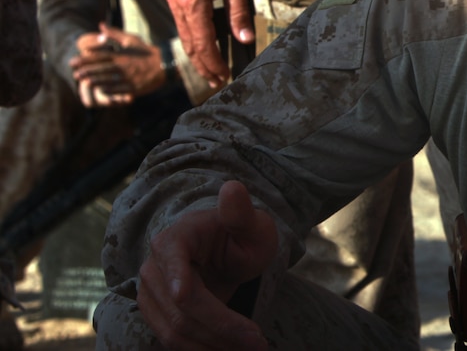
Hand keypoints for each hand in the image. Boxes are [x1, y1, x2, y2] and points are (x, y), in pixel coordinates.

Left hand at [71, 24, 163, 106]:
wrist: (165, 63)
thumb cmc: (146, 51)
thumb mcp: (131, 40)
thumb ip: (114, 34)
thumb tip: (100, 25)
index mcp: (121, 55)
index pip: (100, 57)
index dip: (86, 59)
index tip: (73, 61)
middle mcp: (123, 66)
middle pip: (102, 69)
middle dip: (88, 71)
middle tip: (74, 74)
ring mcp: (129, 77)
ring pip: (109, 80)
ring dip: (96, 81)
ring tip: (84, 82)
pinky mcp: (134, 87)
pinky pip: (120, 89)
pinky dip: (110, 90)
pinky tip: (100, 91)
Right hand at [137, 181, 275, 349]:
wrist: (227, 252)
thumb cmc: (242, 235)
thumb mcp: (251, 223)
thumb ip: (241, 212)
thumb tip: (233, 188)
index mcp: (174, 238)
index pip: (172, 263)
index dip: (178, 281)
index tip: (184, 293)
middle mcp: (155, 267)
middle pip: (181, 307)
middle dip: (221, 328)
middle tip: (259, 342)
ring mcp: (151, 294)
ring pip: (175, 331)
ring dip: (213, 345)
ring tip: (252, 347)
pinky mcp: (157, 315)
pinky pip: (174, 340)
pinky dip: (203, 349)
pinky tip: (231, 349)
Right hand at [163, 0, 253, 88]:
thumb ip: (238, 10)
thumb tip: (244, 37)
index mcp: (192, 2)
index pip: (203, 44)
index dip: (214, 63)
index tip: (224, 77)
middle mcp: (177, 4)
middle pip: (190, 44)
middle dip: (203, 65)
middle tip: (216, 81)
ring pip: (183, 34)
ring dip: (196, 53)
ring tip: (210, 66)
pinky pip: (180, 21)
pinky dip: (191, 36)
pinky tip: (203, 40)